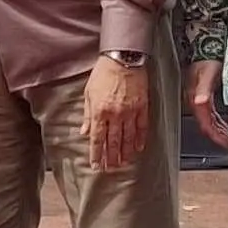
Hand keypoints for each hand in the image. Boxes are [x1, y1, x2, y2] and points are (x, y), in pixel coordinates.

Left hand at [82, 58, 148, 172]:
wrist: (123, 58)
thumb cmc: (103, 73)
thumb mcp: (89, 93)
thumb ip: (88, 115)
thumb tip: (85, 132)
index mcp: (99, 111)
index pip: (97, 139)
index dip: (97, 154)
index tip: (97, 165)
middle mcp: (115, 114)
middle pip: (113, 142)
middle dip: (111, 157)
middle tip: (111, 169)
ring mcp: (130, 112)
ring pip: (128, 138)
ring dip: (125, 152)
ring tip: (124, 163)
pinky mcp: (142, 106)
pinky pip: (142, 127)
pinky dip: (140, 139)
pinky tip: (138, 148)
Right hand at [183, 57, 227, 142]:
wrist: (207, 46)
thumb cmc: (208, 59)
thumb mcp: (209, 73)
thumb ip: (204, 88)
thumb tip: (199, 103)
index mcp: (196, 99)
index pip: (205, 124)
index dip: (216, 136)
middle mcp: (196, 101)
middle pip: (206, 126)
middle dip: (219, 137)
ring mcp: (199, 99)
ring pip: (209, 122)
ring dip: (219, 131)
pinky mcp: (204, 96)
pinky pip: (211, 115)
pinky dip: (219, 123)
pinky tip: (226, 126)